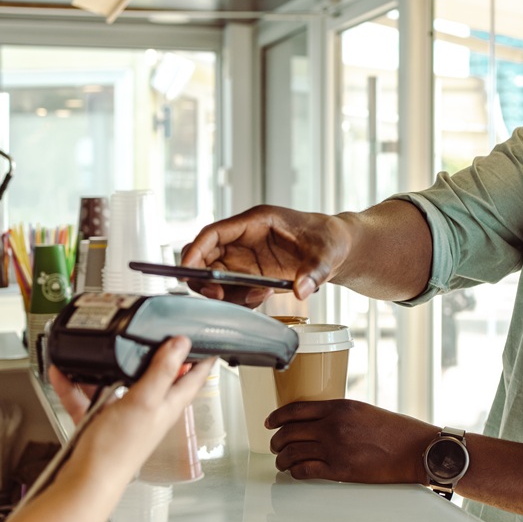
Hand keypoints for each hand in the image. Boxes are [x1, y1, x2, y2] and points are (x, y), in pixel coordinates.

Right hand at [52, 337, 214, 479]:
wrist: (85, 482)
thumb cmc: (118, 451)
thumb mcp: (144, 401)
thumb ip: (162, 371)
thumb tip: (181, 344)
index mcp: (167, 405)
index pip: (194, 378)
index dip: (203, 358)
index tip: (206, 340)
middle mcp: (149, 410)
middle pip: (157, 376)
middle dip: (152, 354)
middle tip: (150, 333)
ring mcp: (124, 416)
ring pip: (118, 383)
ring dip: (107, 367)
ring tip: (99, 350)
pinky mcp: (100, 422)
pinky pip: (88, 398)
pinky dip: (75, 386)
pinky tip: (64, 374)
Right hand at [180, 204, 350, 306]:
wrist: (338, 250)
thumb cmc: (330, 239)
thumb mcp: (327, 253)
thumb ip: (314, 271)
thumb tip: (301, 289)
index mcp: (256, 222)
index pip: (213, 234)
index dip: (195, 252)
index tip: (185, 272)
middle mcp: (244, 239)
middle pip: (204, 257)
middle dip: (204, 279)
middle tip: (219, 297)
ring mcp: (246, 258)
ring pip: (215, 277)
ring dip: (226, 293)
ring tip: (259, 296)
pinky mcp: (251, 274)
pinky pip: (231, 290)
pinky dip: (239, 299)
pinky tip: (263, 297)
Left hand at [267, 399, 435, 484]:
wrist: (415, 449)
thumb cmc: (395, 431)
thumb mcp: (363, 411)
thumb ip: (339, 415)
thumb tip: (318, 424)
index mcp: (339, 407)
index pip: (296, 410)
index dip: (277, 417)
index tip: (269, 423)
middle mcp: (333, 425)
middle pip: (289, 432)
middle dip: (276, 441)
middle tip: (274, 446)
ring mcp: (335, 448)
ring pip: (293, 452)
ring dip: (282, 459)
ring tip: (282, 462)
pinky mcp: (340, 469)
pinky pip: (305, 470)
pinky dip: (295, 472)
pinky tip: (295, 473)